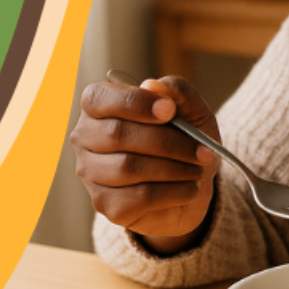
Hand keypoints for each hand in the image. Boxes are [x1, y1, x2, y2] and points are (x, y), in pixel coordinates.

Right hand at [71, 76, 219, 255]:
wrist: (193, 182)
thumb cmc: (186, 138)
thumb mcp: (192, 109)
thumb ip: (177, 91)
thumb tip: (153, 85)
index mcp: (100, 106)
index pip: (99, 99)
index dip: (135, 103)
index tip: (170, 110)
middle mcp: (86, 138)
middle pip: (117, 134)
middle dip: (168, 142)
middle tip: (202, 150)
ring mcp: (91, 173)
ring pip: (128, 167)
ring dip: (174, 168)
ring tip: (197, 169)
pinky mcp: (106, 204)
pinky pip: (139, 197)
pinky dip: (174, 192)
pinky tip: (189, 188)